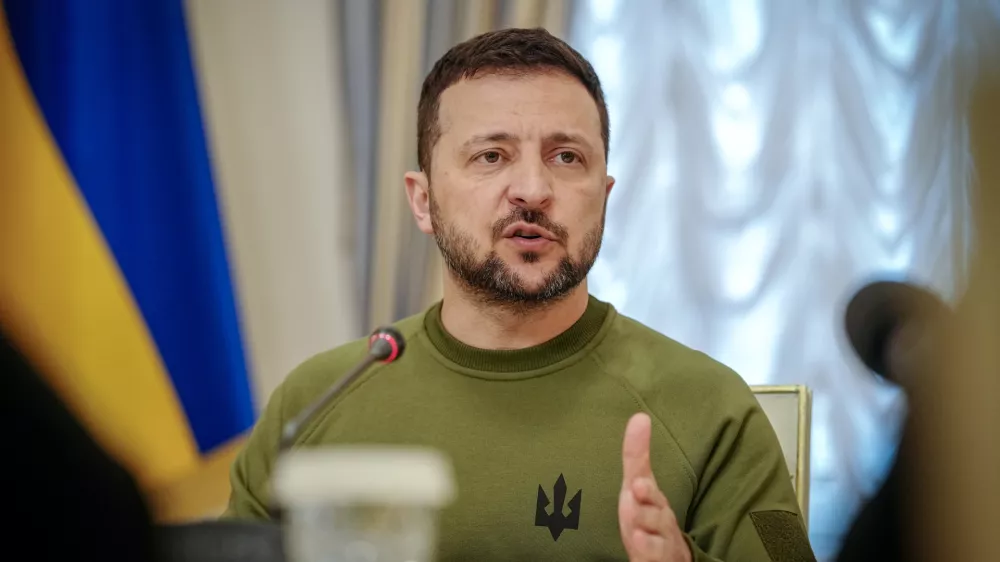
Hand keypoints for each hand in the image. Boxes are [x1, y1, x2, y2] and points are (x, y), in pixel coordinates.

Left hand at [619, 413, 691, 561]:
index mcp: (655, 501)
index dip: (644, 481)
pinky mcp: (657, 560)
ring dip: (648, 530)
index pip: (649, 488)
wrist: (669, 554)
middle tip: (637, 490)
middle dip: (649, 504)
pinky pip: (654, 558)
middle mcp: (661, 520)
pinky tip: (637, 544)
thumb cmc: (649, 515)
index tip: (637, 471)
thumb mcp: (638, 485)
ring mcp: (661, 542)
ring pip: (658, 539)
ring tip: (636, 527)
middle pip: (658, 514)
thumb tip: (639, 417)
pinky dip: (647, 552)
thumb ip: (636, 455)